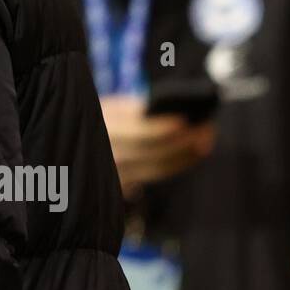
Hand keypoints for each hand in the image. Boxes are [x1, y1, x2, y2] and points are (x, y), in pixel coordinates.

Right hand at [101, 94, 215, 199]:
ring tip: (208, 136)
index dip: (161, 126)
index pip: (135, 130)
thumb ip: (137, 108)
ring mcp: (116, 171)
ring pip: (159, 165)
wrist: (81, 141)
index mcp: (102, 126)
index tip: (184, 119)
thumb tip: (177, 110)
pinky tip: (197, 151)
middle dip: (183, 139)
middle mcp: (107, 152)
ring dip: (188, 152)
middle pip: (152, 150)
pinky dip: (181, 162)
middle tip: (207, 126)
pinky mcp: (126, 183)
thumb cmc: (104, 117)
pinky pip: (159, 173)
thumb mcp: (112, 106)